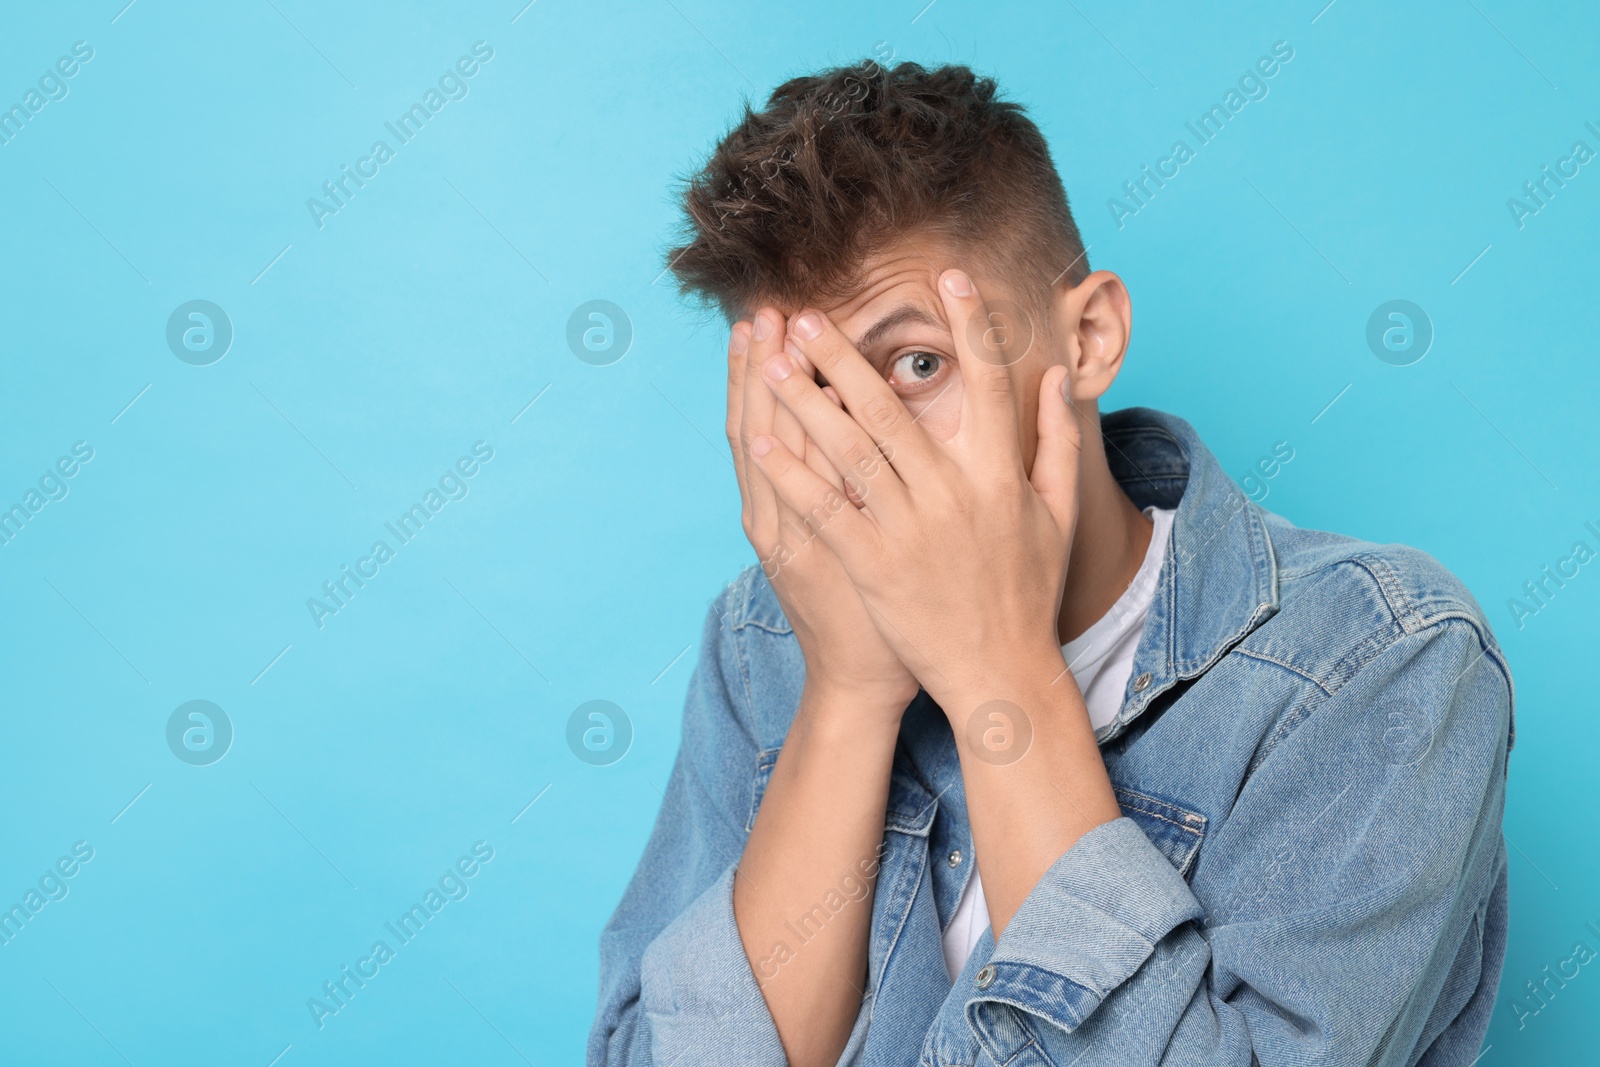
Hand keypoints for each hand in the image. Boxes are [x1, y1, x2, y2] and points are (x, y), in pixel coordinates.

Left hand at [747, 270, 1082, 710]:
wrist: (1000, 673)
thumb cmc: (1027, 593)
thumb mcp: (1056, 515)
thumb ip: (1056, 442)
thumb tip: (1056, 376)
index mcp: (1000, 477)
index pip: (990, 383)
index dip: (971, 324)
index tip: (949, 275)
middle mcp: (953, 496)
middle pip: (891, 411)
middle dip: (845, 357)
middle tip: (807, 315)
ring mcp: (910, 532)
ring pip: (849, 453)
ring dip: (805, 401)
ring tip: (770, 359)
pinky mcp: (873, 567)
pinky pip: (824, 510)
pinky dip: (792, 473)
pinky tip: (762, 439)